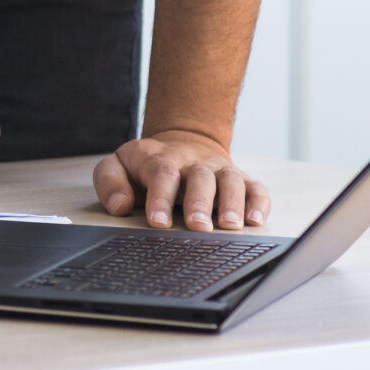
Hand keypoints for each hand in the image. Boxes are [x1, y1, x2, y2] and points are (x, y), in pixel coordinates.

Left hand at [95, 129, 270, 229]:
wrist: (182, 143)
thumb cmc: (146, 167)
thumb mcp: (118, 166)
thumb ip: (110, 182)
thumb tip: (120, 206)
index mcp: (160, 158)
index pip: (162, 173)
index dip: (160, 197)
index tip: (158, 221)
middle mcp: (194, 163)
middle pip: (200, 177)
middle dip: (200, 202)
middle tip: (198, 226)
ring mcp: (219, 170)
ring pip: (231, 181)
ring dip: (232, 203)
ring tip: (230, 226)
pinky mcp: (241, 180)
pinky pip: (256, 187)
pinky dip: (259, 202)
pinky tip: (255, 220)